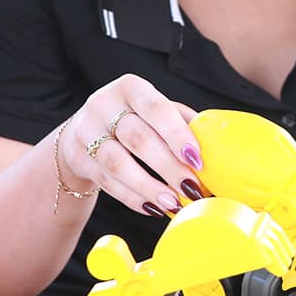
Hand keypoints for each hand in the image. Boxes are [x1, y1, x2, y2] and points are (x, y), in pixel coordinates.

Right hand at [56, 74, 202, 218]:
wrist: (83, 131)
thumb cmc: (133, 120)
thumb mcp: (154, 111)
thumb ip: (182, 122)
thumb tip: (216, 144)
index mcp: (130, 88)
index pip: (155, 108)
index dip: (176, 133)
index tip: (196, 158)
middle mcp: (104, 105)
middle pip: (138, 138)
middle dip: (168, 167)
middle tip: (192, 188)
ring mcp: (86, 132)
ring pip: (118, 164)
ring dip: (149, 187)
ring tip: (173, 203)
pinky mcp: (78, 158)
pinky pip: (108, 182)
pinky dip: (133, 198)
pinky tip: (153, 208)